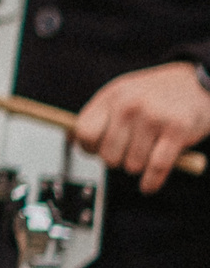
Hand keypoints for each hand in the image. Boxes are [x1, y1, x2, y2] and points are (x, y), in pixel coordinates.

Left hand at [74, 62, 209, 193]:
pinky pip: (156, 167)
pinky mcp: (177, 130)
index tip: (96, 151)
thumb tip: (71, 139)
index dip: (88, 148)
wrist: (197, 83)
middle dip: (116, 160)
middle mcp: (128, 105)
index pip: (84, 132)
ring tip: (147, 153)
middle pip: (107, 154)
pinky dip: (151, 182)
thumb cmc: (156, 93)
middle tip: (127, 154)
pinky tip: (148, 185)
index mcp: (111, 96)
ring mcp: (153, 117)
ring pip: (132, 164)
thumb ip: (100, 115)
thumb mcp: (122, 94)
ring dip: (138, 166)